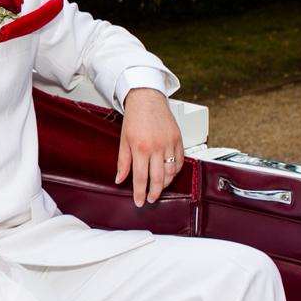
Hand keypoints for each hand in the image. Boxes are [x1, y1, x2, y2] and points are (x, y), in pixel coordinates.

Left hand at [115, 88, 184, 206]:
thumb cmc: (134, 118)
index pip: (141, 178)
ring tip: (158, 188)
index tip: (139, 201)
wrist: (147, 99)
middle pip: (158, 178)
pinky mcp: (178, 139)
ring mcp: (169, 143)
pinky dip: (176, 171)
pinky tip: (169, 175)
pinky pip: (180, 161)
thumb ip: (122, 162)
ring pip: (171, 172)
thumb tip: (119, 180)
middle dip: (154, 193)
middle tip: (151, 199)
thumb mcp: (123, 140)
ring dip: (165, 183)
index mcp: (140, 148)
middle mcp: (156, 147)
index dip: (140, 193)